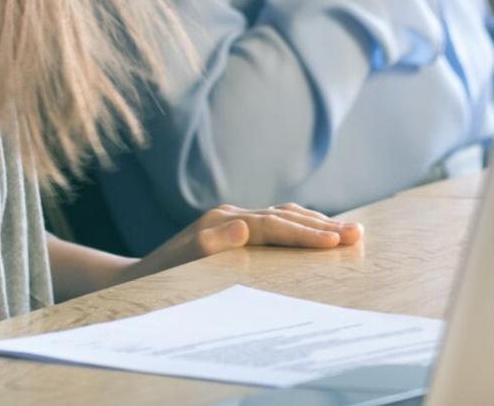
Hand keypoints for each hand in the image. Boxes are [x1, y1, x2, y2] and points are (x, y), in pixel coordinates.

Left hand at [118, 204, 361, 286]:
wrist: (134, 279)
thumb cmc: (160, 277)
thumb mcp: (180, 262)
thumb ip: (210, 243)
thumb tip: (242, 226)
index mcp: (221, 221)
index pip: (273, 225)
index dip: (305, 233)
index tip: (335, 241)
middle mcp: (229, 215)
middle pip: (284, 215)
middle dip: (322, 225)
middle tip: (358, 234)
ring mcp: (232, 220)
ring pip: (283, 215)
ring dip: (315, 223)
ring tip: (349, 232)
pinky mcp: (233, 230)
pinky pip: (275, 223)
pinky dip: (299, 225)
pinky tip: (316, 230)